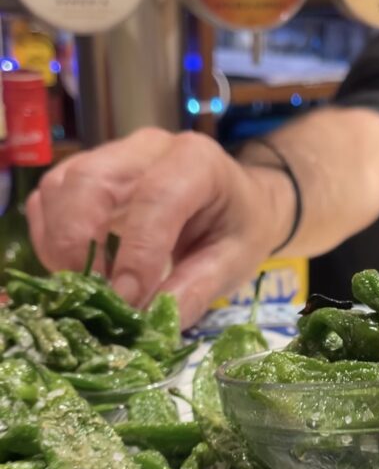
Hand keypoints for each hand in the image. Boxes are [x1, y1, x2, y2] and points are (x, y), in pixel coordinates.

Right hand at [27, 128, 291, 327]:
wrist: (237, 201)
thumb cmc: (238, 227)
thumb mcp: (235, 261)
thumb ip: (197, 288)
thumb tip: (152, 319)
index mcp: (197, 161)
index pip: (155, 197)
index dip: (136, 252)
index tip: (128, 300)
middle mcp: (147, 149)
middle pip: (89, 181)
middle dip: (78, 244)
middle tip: (94, 296)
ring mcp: (111, 157)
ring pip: (60, 187)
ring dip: (59, 244)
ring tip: (85, 287)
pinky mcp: (86, 175)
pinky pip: (50, 198)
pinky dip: (50, 238)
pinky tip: (74, 270)